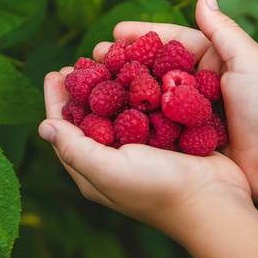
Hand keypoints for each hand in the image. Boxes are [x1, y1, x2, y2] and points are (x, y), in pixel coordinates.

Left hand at [38, 67, 250, 241]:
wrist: (214, 200)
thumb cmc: (158, 189)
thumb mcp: (108, 170)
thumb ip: (75, 149)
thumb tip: (43, 127)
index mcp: (94, 169)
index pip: (65, 131)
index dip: (57, 101)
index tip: (55, 72)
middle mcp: (114, 158)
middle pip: (90, 116)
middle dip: (83, 87)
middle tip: (80, 61)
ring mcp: (142, 148)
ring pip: (119, 108)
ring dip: (112, 81)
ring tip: (107, 57)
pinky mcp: (167, 137)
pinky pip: (147, 108)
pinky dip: (141, 87)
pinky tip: (141, 67)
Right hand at [97, 0, 257, 205]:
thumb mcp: (248, 60)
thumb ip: (223, 30)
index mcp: (213, 60)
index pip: (170, 42)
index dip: (141, 36)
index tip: (114, 32)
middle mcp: (197, 84)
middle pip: (153, 68)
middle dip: (123, 62)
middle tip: (92, 59)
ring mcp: (188, 113)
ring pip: (150, 96)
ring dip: (122, 90)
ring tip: (92, 86)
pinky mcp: (184, 139)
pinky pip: (154, 125)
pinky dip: (133, 119)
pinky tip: (108, 117)